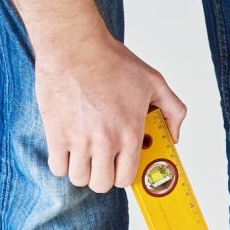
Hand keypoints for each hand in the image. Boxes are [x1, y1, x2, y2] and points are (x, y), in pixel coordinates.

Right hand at [35, 35, 186, 192]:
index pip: (126, 178)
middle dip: (102, 176)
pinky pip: (57, 167)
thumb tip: (174, 136)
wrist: (74, 45)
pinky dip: (61, 163)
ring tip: (83, 154)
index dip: (123, 174)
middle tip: (100, 160)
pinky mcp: (55, 133)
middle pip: (101, 184)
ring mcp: (79, 139)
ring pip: (79, 179)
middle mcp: (105, 141)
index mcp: (130, 132)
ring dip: (81, 171)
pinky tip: (67, 148)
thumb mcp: (154, 82)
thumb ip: (173, 110)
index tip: (119, 166)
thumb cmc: (110, 60)